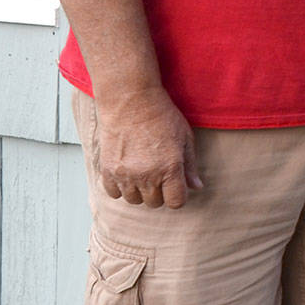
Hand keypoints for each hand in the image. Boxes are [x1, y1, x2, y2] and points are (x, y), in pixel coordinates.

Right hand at [94, 87, 201, 207]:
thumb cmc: (162, 116)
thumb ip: (190, 166)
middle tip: (159, 173)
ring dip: (140, 191)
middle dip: (159, 192)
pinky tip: (127, 172)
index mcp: (169, 168)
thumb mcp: (185, 138)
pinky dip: (120, 187)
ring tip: (142, 171)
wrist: (130, 101)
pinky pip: (114, 193)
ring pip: (134, 200)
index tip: (175, 185)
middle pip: (155, 203)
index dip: (177, 195)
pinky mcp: (108, 170)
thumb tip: (197, 187)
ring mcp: (125, 174)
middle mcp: (147, 175)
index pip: (176, 202)